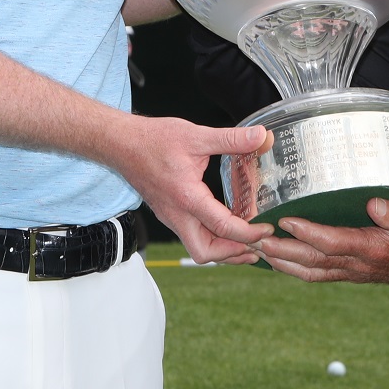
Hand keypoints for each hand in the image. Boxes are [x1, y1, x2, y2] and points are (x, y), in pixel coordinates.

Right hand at [122, 117, 271, 263]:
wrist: (120, 144)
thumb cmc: (152, 140)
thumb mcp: (196, 135)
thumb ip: (231, 138)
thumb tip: (262, 136)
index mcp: (187, 198)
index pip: (223, 227)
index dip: (250, 233)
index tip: (268, 229)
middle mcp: (177, 214)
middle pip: (206, 252)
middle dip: (233, 254)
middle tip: (257, 243)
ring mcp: (171, 217)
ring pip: (198, 247)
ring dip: (223, 249)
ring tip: (247, 242)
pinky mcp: (169, 214)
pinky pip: (192, 236)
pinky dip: (212, 238)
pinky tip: (227, 226)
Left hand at [258, 198, 388, 286]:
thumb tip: (374, 203)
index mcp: (372, 249)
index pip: (334, 243)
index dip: (308, 233)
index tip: (286, 220)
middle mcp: (358, 264)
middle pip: (312, 261)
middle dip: (281, 251)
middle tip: (254, 238)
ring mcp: (352, 272)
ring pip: (310, 271)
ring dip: (282, 261)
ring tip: (256, 249)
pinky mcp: (351, 273)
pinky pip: (318, 274)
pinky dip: (295, 268)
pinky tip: (280, 258)